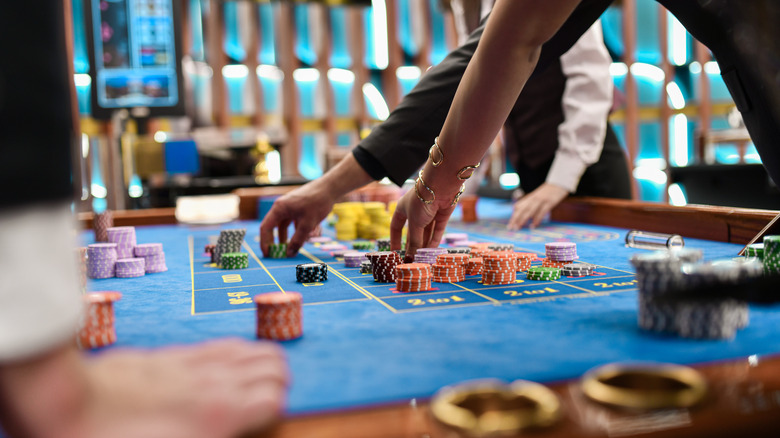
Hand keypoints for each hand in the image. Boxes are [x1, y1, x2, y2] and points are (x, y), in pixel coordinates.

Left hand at [0, 339, 287, 437]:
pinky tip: (229, 364)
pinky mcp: (175, 354)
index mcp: (220, 413)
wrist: (72, 405)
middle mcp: (216, 382)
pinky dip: (238, 352)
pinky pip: (222, 344)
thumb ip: (211, 434)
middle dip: (280, 380)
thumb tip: (225, 420)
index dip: (278, 407)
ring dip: (262, 363)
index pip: (275, 396)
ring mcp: (197, 363)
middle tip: (269, 400)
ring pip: (251, 348)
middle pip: (274, 363)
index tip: (268, 420)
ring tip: (256, 381)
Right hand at [259, 182, 334, 256]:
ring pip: (284, 225)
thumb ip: (297, 241)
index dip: (265, 242)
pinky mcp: (298, 207)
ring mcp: (290, 206)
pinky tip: (305, 236)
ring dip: (287, 237)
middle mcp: (282, 207)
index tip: (268, 255)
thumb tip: (289, 254)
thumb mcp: (307, 225)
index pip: (265, 228)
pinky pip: (293, 221)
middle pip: (274, 227)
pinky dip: (296, 230)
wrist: (330, 188)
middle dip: (276, 241)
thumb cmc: (317, 203)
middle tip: (278, 254)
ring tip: (290, 248)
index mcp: (279, 209)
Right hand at [390, 188, 455, 260]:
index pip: (396, 226)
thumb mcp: (414, 224)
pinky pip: (437, 230)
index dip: (395, 239)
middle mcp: (415, 211)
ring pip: (426, 232)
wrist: (440, 186)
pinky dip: (434, 240)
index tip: (396, 252)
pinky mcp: (442, 214)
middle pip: (413, 232)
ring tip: (422, 259)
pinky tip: (431, 252)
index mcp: (402, 208)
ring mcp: (429, 213)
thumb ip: (414, 241)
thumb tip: (411, 257)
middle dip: (412, 246)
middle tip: (412, 260)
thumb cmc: (421, 202)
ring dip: (424, 245)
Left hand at [507, 182, 568, 229]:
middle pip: (522, 209)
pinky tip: (533, 225)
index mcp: (530, 197)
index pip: (518, 206)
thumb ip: (530, 203)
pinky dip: (537, 219)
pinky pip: (541, 212)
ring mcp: (541, 200)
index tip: (510, 224)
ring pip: (530, 210)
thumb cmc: (548, 191)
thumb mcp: (537, 196)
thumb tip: (522, 212)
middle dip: (515, 219)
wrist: (559, 182)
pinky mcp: (549, 202)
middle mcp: (533, 199)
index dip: (514, 216)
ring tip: (518, 227)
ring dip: (523, 219)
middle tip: (511, 228)